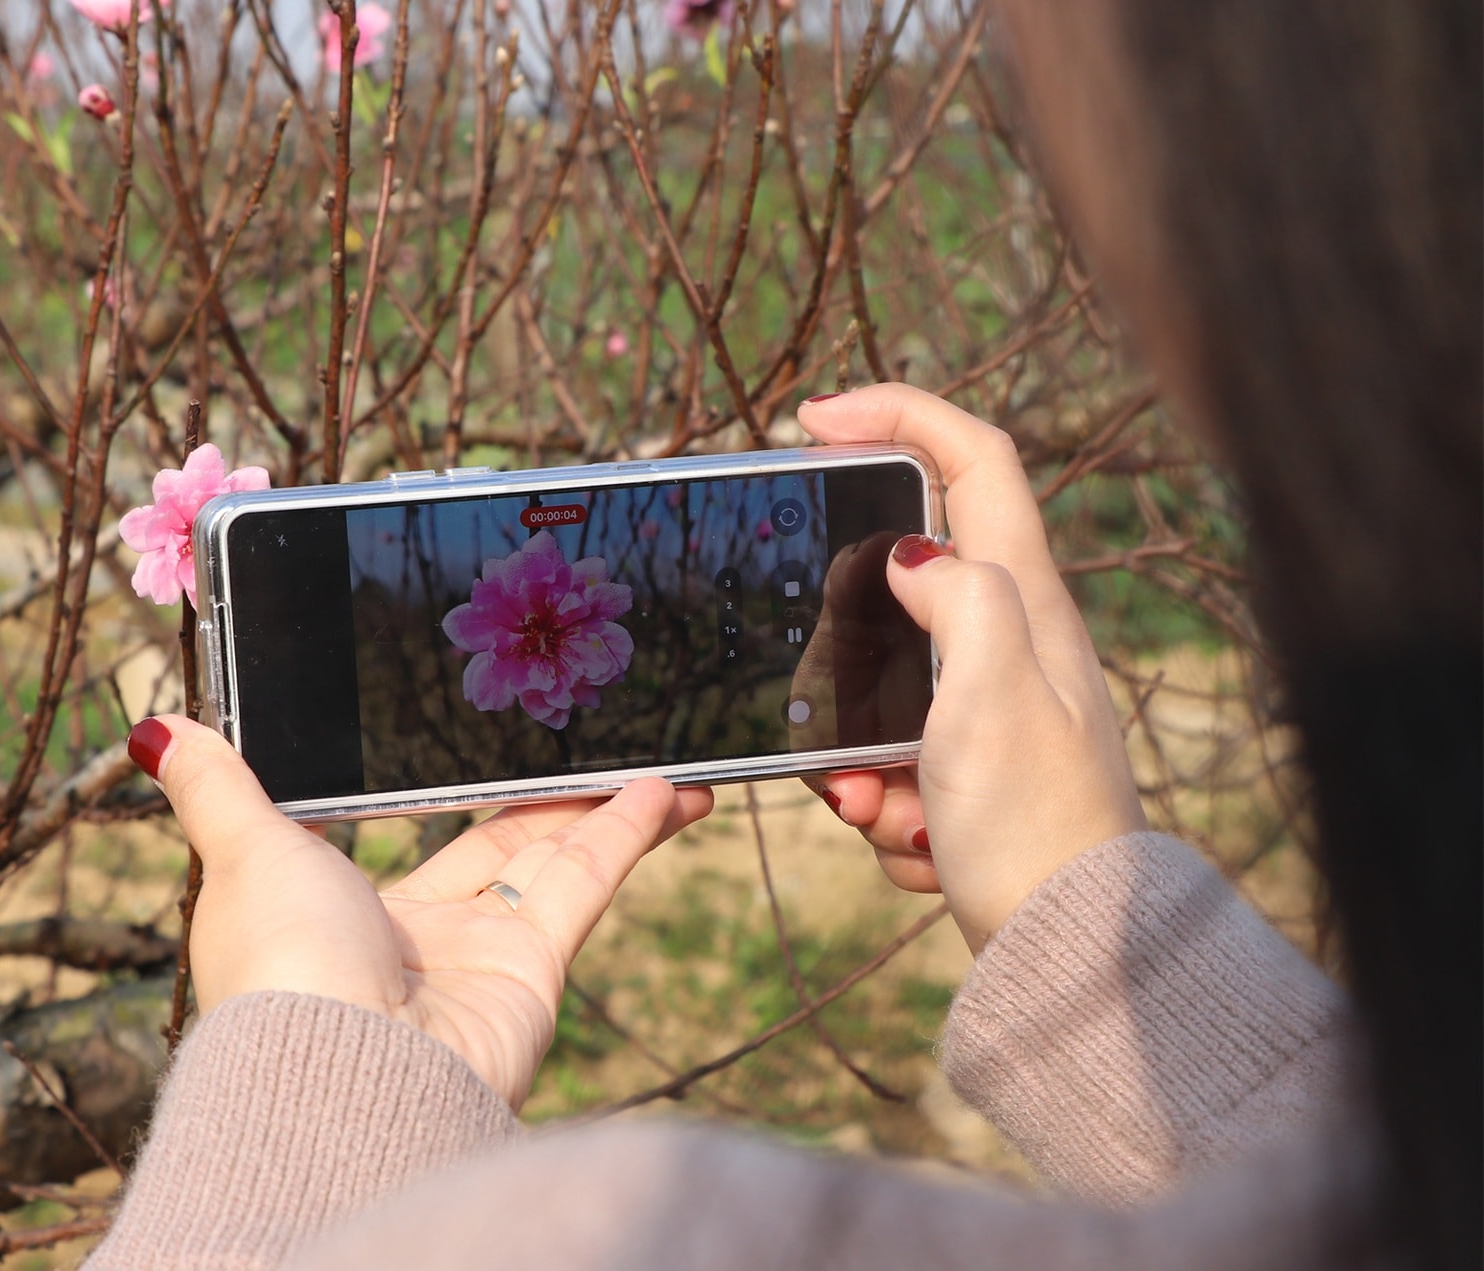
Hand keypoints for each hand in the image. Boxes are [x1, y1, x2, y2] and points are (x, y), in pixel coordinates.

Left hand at [128, 715, 713, 1107]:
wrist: (342, 1074)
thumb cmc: (279, 964)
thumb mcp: (243, 847)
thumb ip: (217, 784)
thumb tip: (150, 729)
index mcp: (336, 906)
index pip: (405, 833)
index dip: (445, 786)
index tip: (476, 740)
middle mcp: (410, 936)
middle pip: (493, 845)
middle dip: (544, 796)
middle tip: (591, 742)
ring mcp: (476, 957)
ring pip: (551, 861)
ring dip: (605, 810)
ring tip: (662, 762)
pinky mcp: (530, 972)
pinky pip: (582, 886)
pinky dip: (624, 835)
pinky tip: (666, 790)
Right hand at [796, 385, 1146, 952]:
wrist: (1066, 948)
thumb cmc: (1035, 822)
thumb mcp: (993, 694)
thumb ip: (957, 596)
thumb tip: (913, 552)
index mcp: (1025, 601)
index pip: (973, 459)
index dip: (898, 413)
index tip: (813, 419)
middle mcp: (1014, 641)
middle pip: (902, 586)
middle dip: (842, 645)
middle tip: (821, 698)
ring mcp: (992, 705)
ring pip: (879, 688)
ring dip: (856, 751)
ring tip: (885, 807)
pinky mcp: (971, 767)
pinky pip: (890, 760)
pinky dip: (884, 802)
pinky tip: (916, 841)